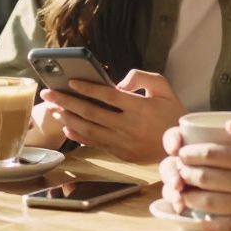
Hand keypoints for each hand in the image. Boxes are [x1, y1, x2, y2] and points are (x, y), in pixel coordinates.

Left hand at [49, 70, 186, 162]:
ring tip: (53, 109)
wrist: (181, 145)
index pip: (107, 96)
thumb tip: (118, 81)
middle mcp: (128, 126)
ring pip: (89, 129)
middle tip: (49, 93)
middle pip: (91, 112)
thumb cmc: (172, 112)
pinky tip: (67, 127)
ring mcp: (123, 142)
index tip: (71, 82)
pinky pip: (94, 143)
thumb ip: (142, 77)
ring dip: (68, 118)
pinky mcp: (120, 153)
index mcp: (139, 107)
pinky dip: (78, 135)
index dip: (87, 88)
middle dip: (66, 101)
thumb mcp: (165, 88)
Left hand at [164, 122, 230, 230]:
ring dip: (188, 197)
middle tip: (174, 172)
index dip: (190, 154)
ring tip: (179, 193)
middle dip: (184, 174)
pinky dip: (205, 224)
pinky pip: (224, 227)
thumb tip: (229, 126)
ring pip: (208, 202)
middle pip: (204, 177)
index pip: (212, 154)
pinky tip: (193, 221)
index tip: (180, 153)